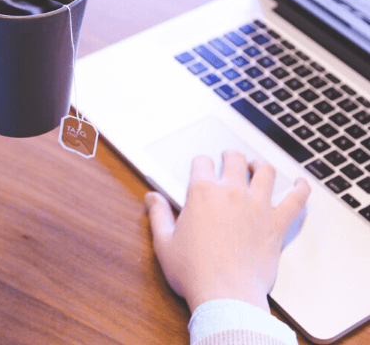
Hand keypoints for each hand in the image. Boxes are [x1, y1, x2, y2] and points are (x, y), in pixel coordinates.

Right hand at [145, 150, 309, 312]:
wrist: (225, 296)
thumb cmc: (193, 271)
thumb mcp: (164, 242)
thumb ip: (158, 214)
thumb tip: (151, 197)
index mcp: (202, 192)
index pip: (202, 162)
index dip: (200, 162)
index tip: (201, 167)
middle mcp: (231, 192)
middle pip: (234, 159)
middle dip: (230, 156)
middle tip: (229, 159)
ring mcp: (257, 206)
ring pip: (265, 172)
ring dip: (260, 165)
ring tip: (257, 167)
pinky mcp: (276, 224)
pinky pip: (295, 200)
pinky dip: (301, 189)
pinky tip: (301, 183)